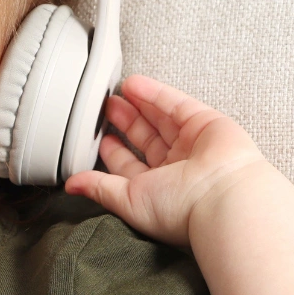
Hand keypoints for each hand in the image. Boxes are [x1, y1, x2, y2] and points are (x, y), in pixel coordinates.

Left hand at [63, 75, 270, 246]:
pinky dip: (155, 93)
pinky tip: (135, 85)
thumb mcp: (127, 200)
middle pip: (147, 139)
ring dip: (138, 104)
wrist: (222, 198)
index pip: (132, 167)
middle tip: (105, 107)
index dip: (114, 152)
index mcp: (160, 190)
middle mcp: (178, 168)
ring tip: (116, 92)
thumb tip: (71, 186)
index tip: (98, 137)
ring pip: (161, 119)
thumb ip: (100, 188)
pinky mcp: (205, 123)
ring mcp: (193, 144)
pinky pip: (176, 104)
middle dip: (126, 123)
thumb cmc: (180, 209)